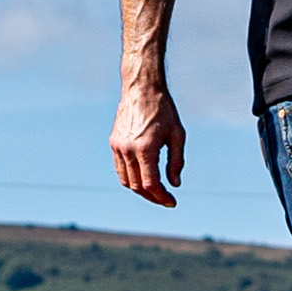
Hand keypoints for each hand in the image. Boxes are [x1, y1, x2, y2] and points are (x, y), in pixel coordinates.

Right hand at [111, 77, 187, 205]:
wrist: (141, 88)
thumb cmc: (163, 109)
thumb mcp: (177, 134)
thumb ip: (176, 161)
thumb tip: (174, 184)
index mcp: (146, 148)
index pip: (151, 184)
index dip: (161, 197)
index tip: (172, 202)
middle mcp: (128, 149)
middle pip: (138, 186)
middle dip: (152, 197)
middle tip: (165, 199)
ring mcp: (118, 147)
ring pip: (126, 181)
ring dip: (140, 190)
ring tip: (155, 191)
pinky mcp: (114, 143)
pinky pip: (120, 169)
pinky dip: (131, 179)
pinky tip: (143, 178)